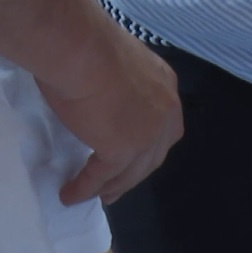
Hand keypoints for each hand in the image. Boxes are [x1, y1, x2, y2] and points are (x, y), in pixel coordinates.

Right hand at [36, 20, 181, 204]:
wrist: (83, 51)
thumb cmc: (90, 45)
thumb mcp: (118, 62)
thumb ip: (121, 84)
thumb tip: (104, 95)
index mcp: (165, 86)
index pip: (164, 124)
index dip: (151, 144)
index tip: (137, 156)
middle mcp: (166, 114)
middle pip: (154, 154)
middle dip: (136, 172)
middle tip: (119, 185)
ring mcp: (147, 136)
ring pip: (133, 171)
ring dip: (115, 186)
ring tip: (101, 196)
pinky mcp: (122, 150)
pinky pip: (104, 175)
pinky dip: (87, 187)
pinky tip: (74, 195)